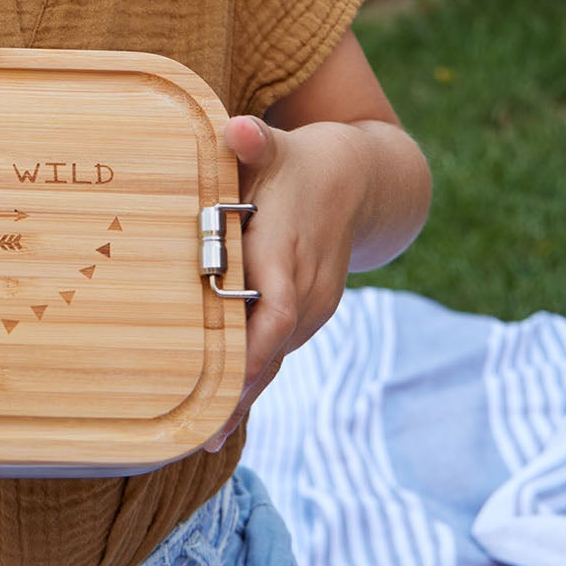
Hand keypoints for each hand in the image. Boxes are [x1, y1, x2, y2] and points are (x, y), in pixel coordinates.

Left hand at [203, 115, 360, 451]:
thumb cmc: (302, 163)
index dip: (251, 352)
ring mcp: (312, 305)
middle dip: (241, 392)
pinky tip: (224, 416)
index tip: (223, 387)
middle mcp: (307, 289)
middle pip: (272, 350)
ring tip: (204, 435)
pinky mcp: (307, 313)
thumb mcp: (281, 148)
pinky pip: (277, 351)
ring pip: (275, 357)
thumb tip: (238, 130)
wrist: (362, 179)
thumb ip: (255, 143)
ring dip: (246, 394)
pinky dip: (253, 380)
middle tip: (203, 434)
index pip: (274, 313)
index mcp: (291, 253)